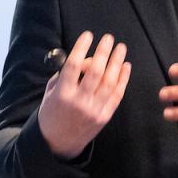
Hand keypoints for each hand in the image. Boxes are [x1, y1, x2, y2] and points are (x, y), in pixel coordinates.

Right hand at [37, 31, 130, 159]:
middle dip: (103, 52)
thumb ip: (66, 74)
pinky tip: (125, 66)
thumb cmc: (53, 111)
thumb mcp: (52, 91)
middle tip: (109, 38)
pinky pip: (117, 95)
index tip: (88, 35)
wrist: (57, 142)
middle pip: (95, 72)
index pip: (74, 66)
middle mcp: (80, 102)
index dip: (81, 48)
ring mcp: (94, 110)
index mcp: (63, 94)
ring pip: (109, 82)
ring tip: (120, 48)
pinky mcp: (104, 116)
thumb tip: (86, 58)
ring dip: (117, 62)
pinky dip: (123, 79)